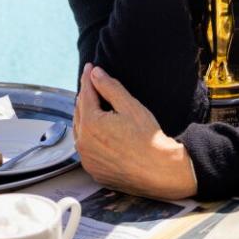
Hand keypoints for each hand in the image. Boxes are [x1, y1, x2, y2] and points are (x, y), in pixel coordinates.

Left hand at [73, 64, 197, 200]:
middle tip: (93, 82)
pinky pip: (85, 148)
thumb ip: (109, 87)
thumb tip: (95, 74)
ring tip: (93, 103)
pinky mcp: (94, 170)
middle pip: (79, 111)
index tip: (90, 67)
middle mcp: (83, 143)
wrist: (159, 171)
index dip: (88, 78)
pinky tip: (97, 130)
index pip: (85, 94)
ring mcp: (87, 159)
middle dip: (85, 95)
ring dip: (84, 115)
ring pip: (80, 130)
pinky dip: (88, 135)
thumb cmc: (147, 139)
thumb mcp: (130, 106)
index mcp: (90, 124)